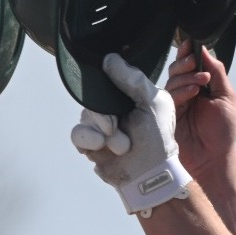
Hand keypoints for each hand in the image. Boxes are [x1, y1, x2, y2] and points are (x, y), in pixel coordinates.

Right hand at [68, 54, 192, 215]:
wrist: (149, 175)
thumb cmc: (158, 139)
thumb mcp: (153, 102)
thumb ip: (132, 79)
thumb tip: (108, 59)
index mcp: (130, 95)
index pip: (110, 78)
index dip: (108, 83)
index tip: (113, 93)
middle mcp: (114, 109)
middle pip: (93, 97)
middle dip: (104, 114)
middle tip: (117, 126)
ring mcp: (101, 127)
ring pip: (85, 116)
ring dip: (102, 131)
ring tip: (120, 144)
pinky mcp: (90, 144)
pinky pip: (77, 133)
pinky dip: (88, 139)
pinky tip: (100, 145)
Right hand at [165, 42, 235, 180]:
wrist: (213, 158)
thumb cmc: (222, 131)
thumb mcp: (227, 97)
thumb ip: (217, 73)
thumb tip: (204, 50)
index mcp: (200, 86)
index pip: (190, 64)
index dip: (188, 53)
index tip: (190, 44)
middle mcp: (185, 93)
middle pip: (176, 69)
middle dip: (185, 63)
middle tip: (196, 65)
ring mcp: (174, 104)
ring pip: (171, 81)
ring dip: (186, 77)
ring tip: (201, 84)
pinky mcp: (165, 115)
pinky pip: (167, 96)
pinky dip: (181, 91)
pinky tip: (193, 93)